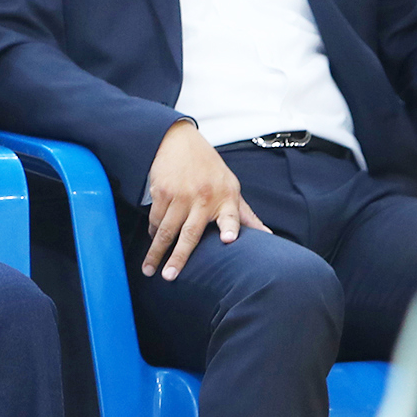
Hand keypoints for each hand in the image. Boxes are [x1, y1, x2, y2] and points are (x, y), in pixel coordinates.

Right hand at [141, 120, 266, 280]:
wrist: (180, 140)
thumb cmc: (209, 168)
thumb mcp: (231, 187)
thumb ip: (245, 215)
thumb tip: (268, 235)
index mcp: (226, 197)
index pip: (231, 215)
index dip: (230, 227)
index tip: (228, 239)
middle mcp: (203, 196)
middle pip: (189, 233)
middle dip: (178, 257)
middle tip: (169, 276)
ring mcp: (180, 194)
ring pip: (166, 229)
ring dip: (156, 252)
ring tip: (149, 269)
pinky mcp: (162, 191)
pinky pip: (156, 218)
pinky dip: (153, 232)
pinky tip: (152, 241)